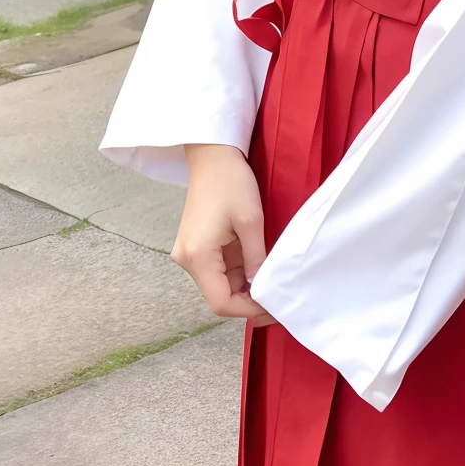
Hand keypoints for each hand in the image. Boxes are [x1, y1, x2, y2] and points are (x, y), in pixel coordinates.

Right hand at [173, 144, 274, 324]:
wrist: (212, 155)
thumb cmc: (231, 182)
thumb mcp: (251, 222)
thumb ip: (256, 260)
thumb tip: (263, 289)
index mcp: (197, 256)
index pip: (220, 302)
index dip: (247, 310)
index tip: (272, 306)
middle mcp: (187, 259)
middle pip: (218, 296)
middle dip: (247, 301)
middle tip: (277, 299)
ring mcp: (190, 253)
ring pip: (219, 283)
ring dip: (245, 286)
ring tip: (272, 283)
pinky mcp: (197, 245)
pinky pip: (218, 269)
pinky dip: (239, 273)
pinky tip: (258, 267)